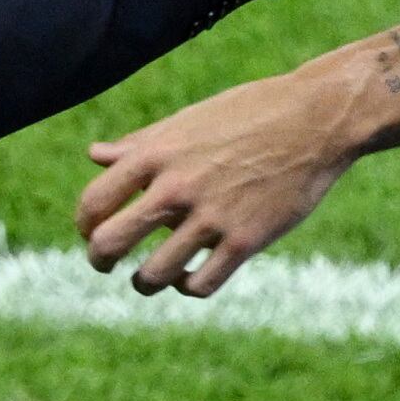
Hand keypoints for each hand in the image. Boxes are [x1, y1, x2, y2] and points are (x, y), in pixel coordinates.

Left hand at [77, 68, 362, 296]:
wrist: (315, 118)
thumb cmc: (248, 113)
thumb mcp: (187, 121)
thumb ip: (140, 144)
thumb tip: (94, 156)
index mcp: (155, 154)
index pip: (93, 202)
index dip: (85, 223)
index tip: (92, 230)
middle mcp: (176, 187)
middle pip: (109, 242)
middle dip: (99, 259)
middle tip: (105, 262)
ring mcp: (210, 217)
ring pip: (153, 275)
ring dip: (144, 282)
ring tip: (149, 278)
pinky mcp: (245, 241)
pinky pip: (201, 285)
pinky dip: (188, 287)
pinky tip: (190, 277)